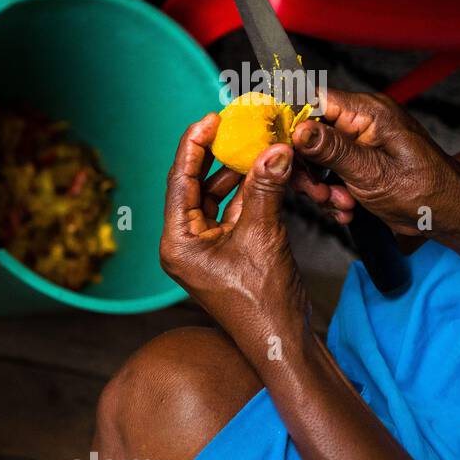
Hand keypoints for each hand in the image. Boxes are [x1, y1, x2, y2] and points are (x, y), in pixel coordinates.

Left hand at [160, 114, 308, 350]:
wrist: (282, 341)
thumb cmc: (264, 302)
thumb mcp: (263, 237)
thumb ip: (264, 189)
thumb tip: (273, 149)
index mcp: (176, 242)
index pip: (178, 181)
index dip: (193, 145)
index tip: (210, 118)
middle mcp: (183, 244)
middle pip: (195, 186)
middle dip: (218, 156)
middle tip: (237, 126)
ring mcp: (204, 249)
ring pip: (216, 198)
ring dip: (238, 173)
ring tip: (258, 146)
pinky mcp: (225, 252)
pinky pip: (233, 212)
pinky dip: (249, 193)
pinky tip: (266, 172)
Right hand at [292, 89, 459, 237]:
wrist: (447, 216)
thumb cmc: (426, 191)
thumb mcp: (372, 172)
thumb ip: (332, 149)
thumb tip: (298, 129)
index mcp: (368, 112)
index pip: (312, 101)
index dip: (289, 123)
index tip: (278, 150)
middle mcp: (361, 122)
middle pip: (307, 135)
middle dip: (307, 168)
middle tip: (316, 192)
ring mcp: (357, 144)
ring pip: (314, 159)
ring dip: (319, 187)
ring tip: (339, 204)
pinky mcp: (356, 163)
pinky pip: (327, 174)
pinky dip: (330, 194)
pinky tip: (346, 207)